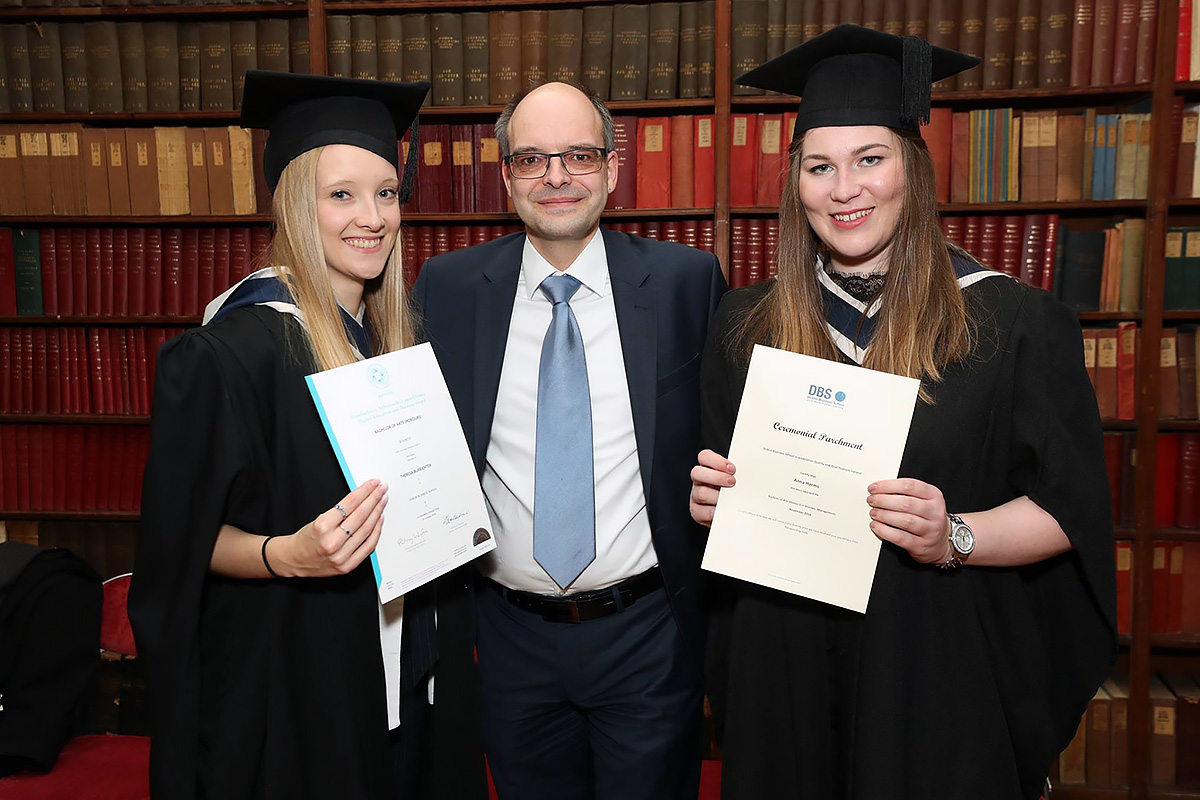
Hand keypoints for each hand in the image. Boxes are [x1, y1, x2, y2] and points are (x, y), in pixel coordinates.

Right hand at [271, 479, 387, 577]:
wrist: (295, 559)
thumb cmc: (306, 538)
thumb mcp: (319, 519)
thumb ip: (341, 511)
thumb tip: (363, 498)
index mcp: (322, 527)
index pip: (350, 504)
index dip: (365, 491)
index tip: (373, 483)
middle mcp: (332, 542)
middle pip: (360, 516)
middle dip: (374, 499)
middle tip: (382, 489)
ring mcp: (341, 556)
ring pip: (366, 530)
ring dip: (377, 513)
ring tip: (382, 501)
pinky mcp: (348, 566)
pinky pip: (368, 546)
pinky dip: (376, 532)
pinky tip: (379, 520)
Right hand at [689, 449, 735, 526]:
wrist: (734, 513)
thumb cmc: (736, 492)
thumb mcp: (738, 479)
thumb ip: (740, 473)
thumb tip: (753, 469)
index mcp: (708, 468)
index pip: (704, 457)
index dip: (716, 461)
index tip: (732, 468)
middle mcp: (700, 481)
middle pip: (697, 472)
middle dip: (717, 477)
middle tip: (732, 482)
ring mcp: (696, 496)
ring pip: (701, 493)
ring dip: (717, 496)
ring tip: (731, 500)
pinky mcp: (697, 511)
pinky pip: (701, 511)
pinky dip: (714, 512)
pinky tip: (725, 511)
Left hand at [865, 478, 952, 564]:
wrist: (940, 543)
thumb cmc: (927, 518)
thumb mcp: (924, 501)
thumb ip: (906, 493)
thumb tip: (879, 489)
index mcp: (934, 496)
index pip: (910, 486)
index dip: (888, 485)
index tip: (873, 487)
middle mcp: (935, 512)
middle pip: (906, 503)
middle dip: (884, 500)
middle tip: (871, 500)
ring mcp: (930, 530)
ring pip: (905, 520)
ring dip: (884, 515)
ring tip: (873, 512)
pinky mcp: (922, 545)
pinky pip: (901, 538)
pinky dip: (885, 531)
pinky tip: (876, 526)